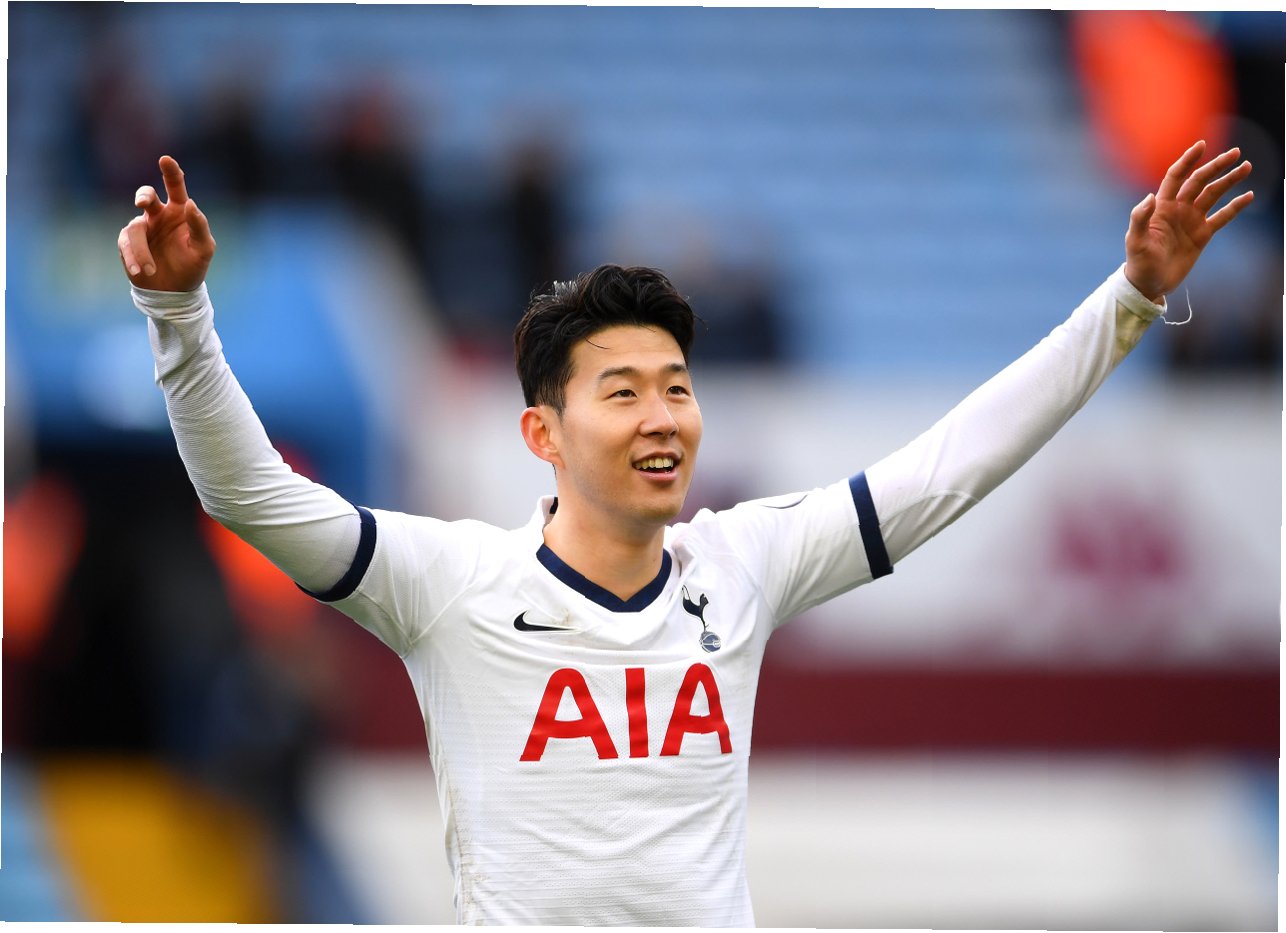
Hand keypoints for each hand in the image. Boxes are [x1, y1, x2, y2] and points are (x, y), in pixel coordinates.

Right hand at [117, 155, 215, 291]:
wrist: (174, 291)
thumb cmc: (192, 266)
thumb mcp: (203, 249)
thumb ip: (199, 226)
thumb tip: (190, 205)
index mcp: (179, 211)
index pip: (175, 186)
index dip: (170, 172)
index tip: (165, 159)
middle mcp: (158, 215)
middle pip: (146, 195)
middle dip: (143, 196)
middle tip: (143, 203)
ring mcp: (142, 228)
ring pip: (134, 228)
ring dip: (141, 251)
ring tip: (151, 270)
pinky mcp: (127, 243)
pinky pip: (125, 245)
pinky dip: (132, 259)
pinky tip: (139, 272)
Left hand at [1124, 140, 1252, 303]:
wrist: (1149, 285)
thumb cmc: (1138, 263)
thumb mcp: (1136, 241)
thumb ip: (1140, 218)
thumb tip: (1150, 197)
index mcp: (1161, 207)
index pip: (1176, 177)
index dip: (1187, 160)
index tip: (1201, 144)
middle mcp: (1178, 210)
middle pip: (1200, 181)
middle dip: (1217, 166)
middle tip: (1236, 153)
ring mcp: (1191, 221)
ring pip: (1213, 195)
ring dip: (1229, 181)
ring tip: (1246, 167)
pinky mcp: (1202, 235)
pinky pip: (1222, 217)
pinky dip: (1235, 206)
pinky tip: (1249, 196)